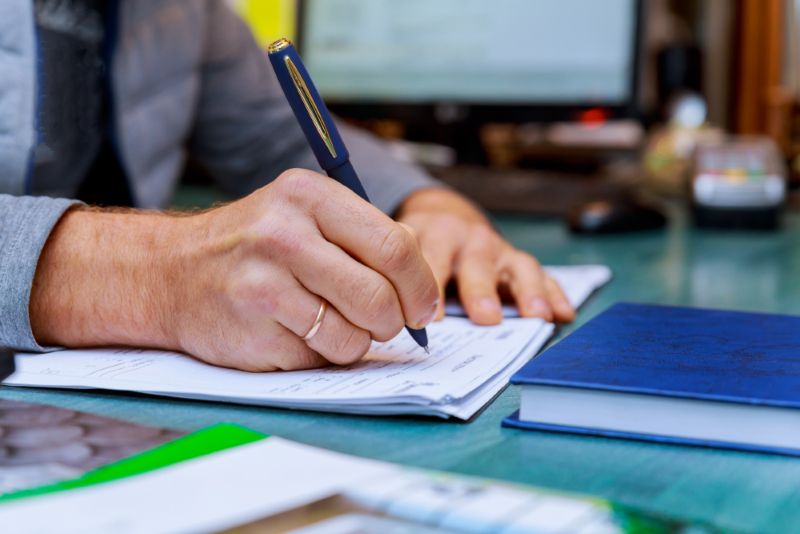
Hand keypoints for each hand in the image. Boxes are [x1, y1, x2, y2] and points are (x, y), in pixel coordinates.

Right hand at [30, 169, 438, 370]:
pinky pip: (317, 359)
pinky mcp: (251, 331)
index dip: (421, 285)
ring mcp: (264, 285)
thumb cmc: (251, 246)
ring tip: (328, 323)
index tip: (423, 307)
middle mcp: (284, 235)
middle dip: (393, 322)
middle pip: (379, 297)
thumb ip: (361, 239)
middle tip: (385, 324)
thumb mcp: (302, 215)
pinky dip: (319, 355)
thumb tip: (423, 291)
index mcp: (308, 196)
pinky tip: (294, 333)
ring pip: (352, 336)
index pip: (395, 246)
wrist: (168, 273)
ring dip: (354, 341)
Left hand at [396, 188, 574, 324]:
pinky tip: (563, 314)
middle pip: (476, 262)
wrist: (442, 218)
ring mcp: (497, 249)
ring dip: (528, 291)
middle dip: (481, 289)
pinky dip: (554, 294)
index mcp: (432, 235)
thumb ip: (393, 277)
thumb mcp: (400, 252)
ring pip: (516, 266)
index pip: (431, 258)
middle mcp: (468, 239)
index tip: (433, 318)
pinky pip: (541, 275)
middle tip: (485, 316)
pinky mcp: (518, 261)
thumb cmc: (417, 248)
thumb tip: (380, 319)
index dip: (432, 284)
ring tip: (536, 317)